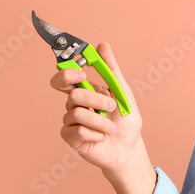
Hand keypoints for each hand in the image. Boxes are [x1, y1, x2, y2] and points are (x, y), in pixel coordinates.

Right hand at [49, 42, 143, 175]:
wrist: (129, 148)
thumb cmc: (126, 120)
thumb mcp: (123, 92)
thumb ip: (111, 70)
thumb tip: (102, 45)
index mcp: (85, 91)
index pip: (65, 77)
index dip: (68, 72)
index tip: (82, 73)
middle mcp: (74, 104)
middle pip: (72, 93)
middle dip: (96, 99)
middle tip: (111, 105)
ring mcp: (70, 120)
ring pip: (78, 113)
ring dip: (102, 121)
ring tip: (112, 128)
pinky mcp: (70, 137)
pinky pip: (78, 130)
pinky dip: (96, 133)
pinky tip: (102, 137)